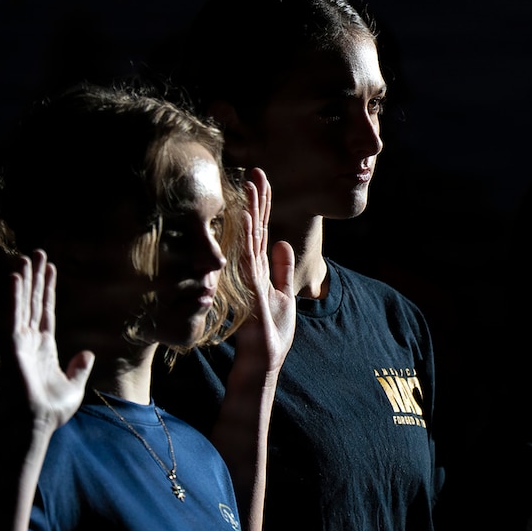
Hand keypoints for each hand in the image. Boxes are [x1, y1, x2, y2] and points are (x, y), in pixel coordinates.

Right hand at [11, 249, 94, 432]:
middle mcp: (30, 341)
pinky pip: (12, 317)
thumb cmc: (50, 411)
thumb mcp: (73, 387)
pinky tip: (14, 278)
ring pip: (21, 304)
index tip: (49, 268)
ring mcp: (20, 342)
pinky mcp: (12, 346)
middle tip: (35, 252)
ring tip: (24, 257)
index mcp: (45, 348)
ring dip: (23, 280)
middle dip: (34, 277)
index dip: (47, 289)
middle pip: (32, 301)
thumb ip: (79, 369)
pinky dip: (13, 297)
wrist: (35, 425)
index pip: (46, 311)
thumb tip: (86, 354)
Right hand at [233, 168, 295, 373]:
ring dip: (251, 210)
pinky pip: (248, 258)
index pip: (263, 231)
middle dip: (257, 200)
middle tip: (256, 170)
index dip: (264, 207)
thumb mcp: (285, 295)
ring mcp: (250, 277)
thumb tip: (284, 243)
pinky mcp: (251, 289)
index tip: (263, 181)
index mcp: (262, 269)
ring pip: (250, 236)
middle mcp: (253, 269)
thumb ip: (283, 270)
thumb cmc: (272, 332)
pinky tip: (247, 217)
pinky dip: (247, 237)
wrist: (263, 360)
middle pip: (255, 227)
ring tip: (251, 184)